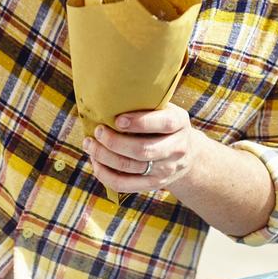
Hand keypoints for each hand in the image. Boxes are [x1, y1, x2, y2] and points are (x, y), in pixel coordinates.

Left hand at [82, 104, 199, 191]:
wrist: (188, 156)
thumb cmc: (166, 125)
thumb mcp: (167, 109)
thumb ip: (148, 104)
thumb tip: (112, 94)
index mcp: (180, 124)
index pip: (163, 123)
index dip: (140, 122)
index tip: (117, 119)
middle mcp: (176, 149)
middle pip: (143, 150)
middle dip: (115, 141)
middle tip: (97, 131)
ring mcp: (165, 170)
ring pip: (130, 167)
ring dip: (104, 156)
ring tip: (89, 144)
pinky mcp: (153, 185)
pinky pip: (124, 184)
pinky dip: (106, 174)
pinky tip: (95, 162)